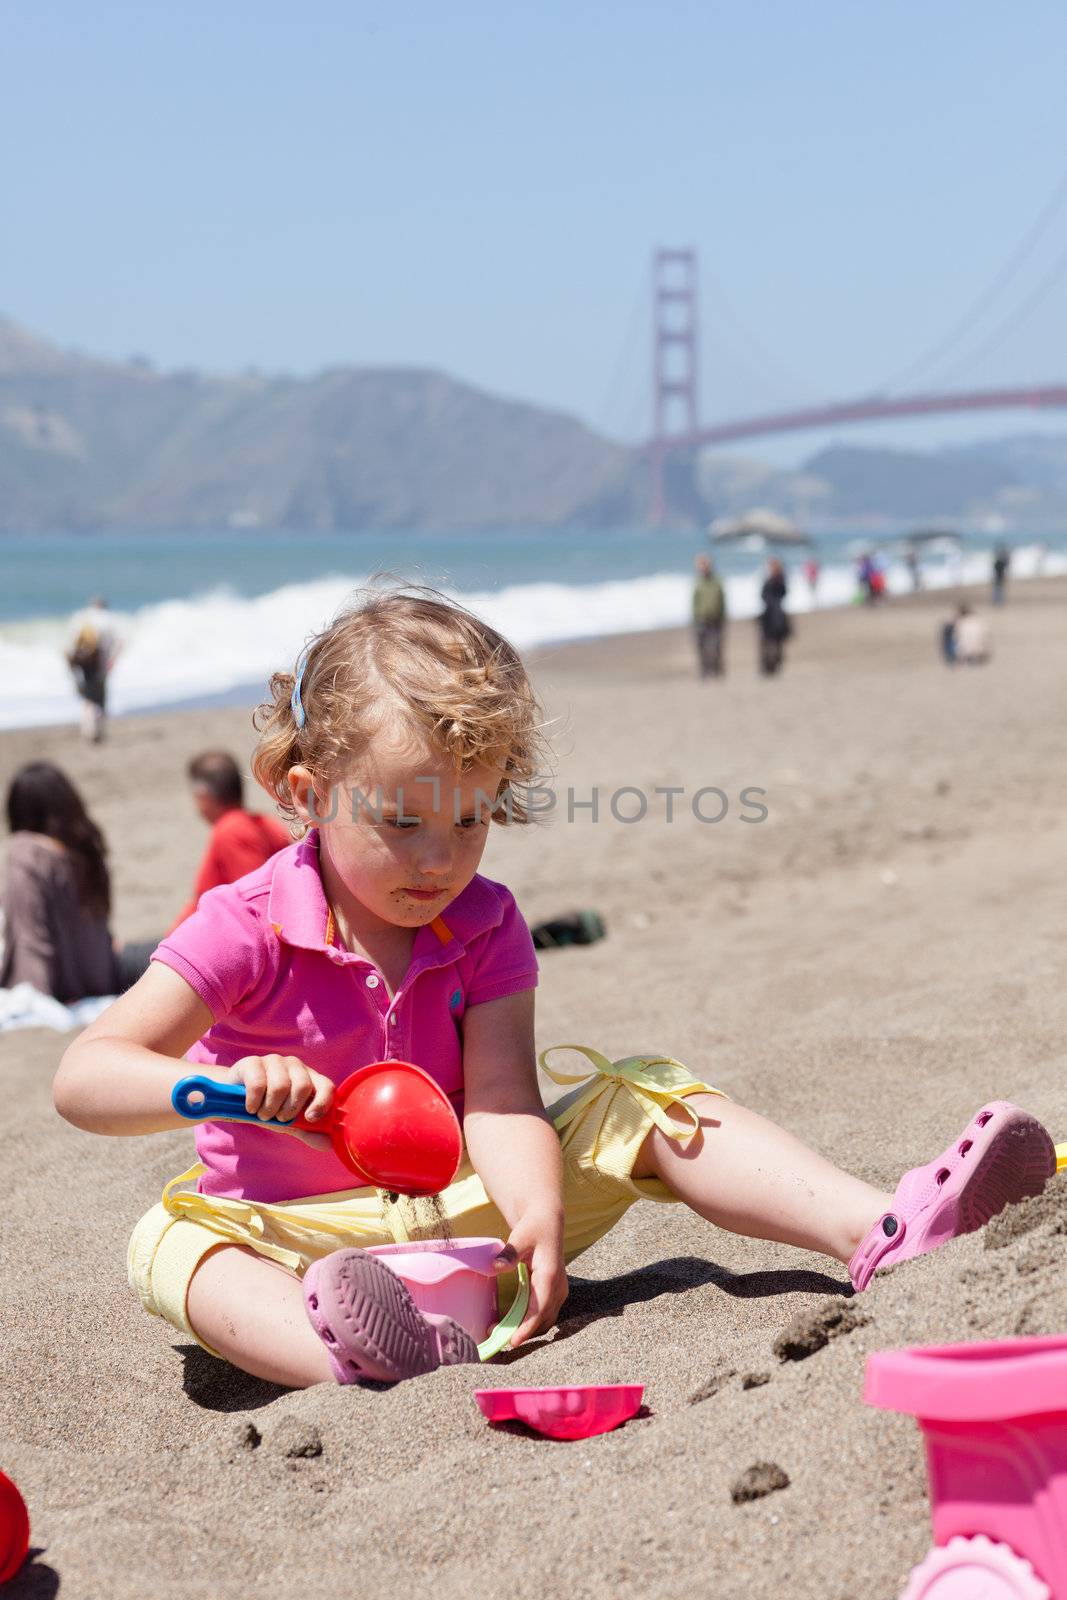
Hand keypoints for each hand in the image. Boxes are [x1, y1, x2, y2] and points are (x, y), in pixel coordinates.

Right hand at [218, 1055, 333, 1152]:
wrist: (233, 1097)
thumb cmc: (268, 1107)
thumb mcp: (289, 1123)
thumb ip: (308, 1132)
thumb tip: (328, 1145)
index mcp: (309, 1079)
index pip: (326, 1086)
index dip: (322, 1103)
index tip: (310, 1118)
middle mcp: (295, 1066)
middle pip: (302, 1086)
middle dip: (289, 1110)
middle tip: (278, 1117)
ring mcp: (275, 1061)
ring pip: (280, 1086)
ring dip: (269, 1108)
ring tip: (263, 1114)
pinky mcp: (253, 1062)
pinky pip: (258, 1084)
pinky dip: (254, 1103)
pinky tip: (251, 1107)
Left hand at [495, 1209, 567, 1346]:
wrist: (547, 1223)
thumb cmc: (533, 1228)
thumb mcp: (520, 1236)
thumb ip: (509, 1253)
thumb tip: (496, 1267)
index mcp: (550, 1276)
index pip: (540, 1308)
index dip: (527, 1327)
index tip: (513, 1341)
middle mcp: (558, 1288)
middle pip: (542, 1320)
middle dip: (521, 1332)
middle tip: (494, 1336)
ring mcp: (558, 1293)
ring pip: (544, 1321)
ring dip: (525, 1330)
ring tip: (498, 1331)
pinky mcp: (554, 1294)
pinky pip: (543, 1315)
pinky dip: (529, 1323)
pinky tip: (510, 1323)